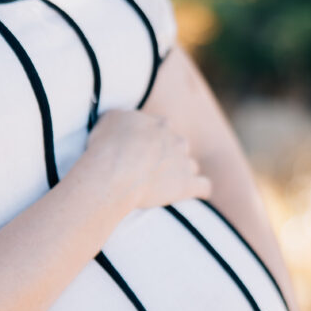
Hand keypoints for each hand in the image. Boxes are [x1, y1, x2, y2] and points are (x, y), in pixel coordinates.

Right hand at [84, 108, 211, 212]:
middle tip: (151, 169)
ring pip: (191, 165)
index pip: (162, 129)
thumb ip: (121, 118)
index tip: (141, 151)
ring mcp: (183, 162)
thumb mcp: (108, 120)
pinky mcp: (187, 184)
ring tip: (168, 185)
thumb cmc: (107, 146)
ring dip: (183, 172)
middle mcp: (175, 140)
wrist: (116, 171)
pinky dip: (201, 189)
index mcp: (159, 124)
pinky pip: (204, 186)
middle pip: (179, 146)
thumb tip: (122, 122)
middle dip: (169, 155)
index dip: (152, 141)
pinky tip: (198, 193)